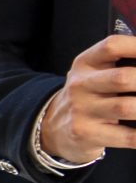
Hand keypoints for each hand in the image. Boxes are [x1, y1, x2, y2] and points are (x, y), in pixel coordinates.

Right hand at [42, 36, 135, 165]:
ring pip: (127, 107)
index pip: (112, 46)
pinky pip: (127, 136)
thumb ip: (121, 66)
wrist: (53, 128)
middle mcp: (81, 84)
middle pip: (124, 78)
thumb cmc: (89, 97)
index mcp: (86, 63)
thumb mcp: (95, 75)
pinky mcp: (86, 133)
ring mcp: (82, 110)